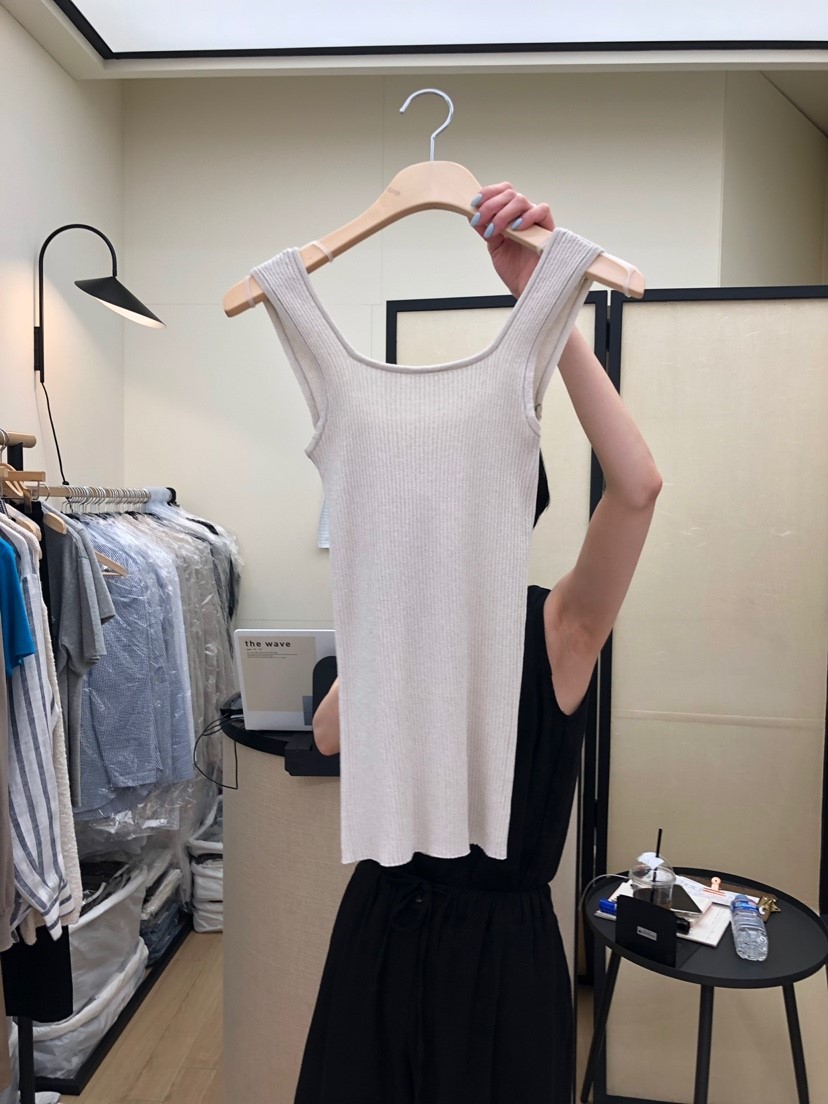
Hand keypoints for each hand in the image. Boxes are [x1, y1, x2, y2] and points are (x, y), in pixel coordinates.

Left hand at [469, 183, 554, 297]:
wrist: (529, 289)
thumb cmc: (516, 272)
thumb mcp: (494, 247)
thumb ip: (486, 229)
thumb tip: (472, 213)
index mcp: (511, 217)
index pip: (502, 193)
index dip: (488, 193)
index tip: (474, 203)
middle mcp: (524, 216)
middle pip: (509, 193)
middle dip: (490, 204)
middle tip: (480, 219)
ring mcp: (536, 221)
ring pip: (521, 200)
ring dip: (503, 213)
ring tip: (495, 230)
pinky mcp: (548, 229)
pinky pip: (542, 211)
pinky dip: (527, 216)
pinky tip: (515, 228)